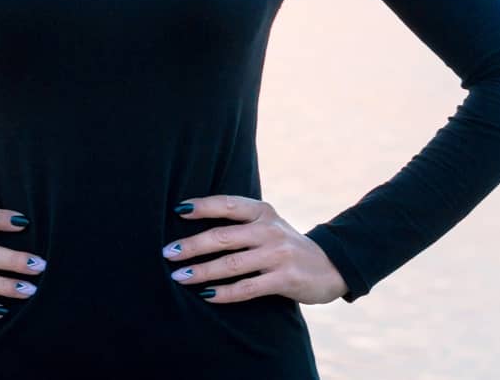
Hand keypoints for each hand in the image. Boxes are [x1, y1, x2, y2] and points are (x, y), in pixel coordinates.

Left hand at [161, 195, 348, 304]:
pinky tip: (206, 295)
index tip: (178, 210)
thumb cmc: (285, 245)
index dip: (202, 206)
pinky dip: (224, 293)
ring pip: (231, 263)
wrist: (330, 266)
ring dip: (202, 271)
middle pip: (223, 236)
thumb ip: (240, 223)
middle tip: (168, 253)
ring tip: (179, 277)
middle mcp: (269, 229)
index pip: (227, 204)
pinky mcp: (285, 279)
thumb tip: (192, 222)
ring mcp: (278, 254)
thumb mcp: (268, 225)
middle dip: (193, 245)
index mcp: (262, 211)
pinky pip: (247, 288)